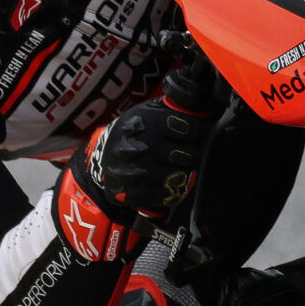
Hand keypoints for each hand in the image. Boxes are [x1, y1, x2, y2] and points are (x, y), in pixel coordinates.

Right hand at [73, 93, 214, 218]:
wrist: (100, 157)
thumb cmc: (133, 132)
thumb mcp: (147, 111)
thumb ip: (174, 109)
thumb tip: (204, 112)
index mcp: (145, 122)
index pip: (190, 129)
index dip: (198, 131)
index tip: (195, 133)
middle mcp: (140, 147)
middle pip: (190, 155)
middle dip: (192, 153)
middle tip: (186, 152)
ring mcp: (134, 172)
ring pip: (180, 177)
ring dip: (183, 173)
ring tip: (175, 167)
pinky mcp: (131, 193)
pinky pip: (168, 196)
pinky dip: (172, 191)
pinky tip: (165, 182)